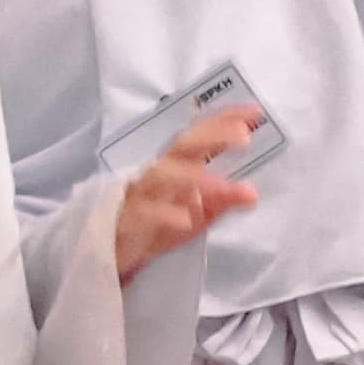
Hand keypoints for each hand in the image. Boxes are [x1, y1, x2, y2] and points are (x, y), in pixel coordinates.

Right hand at [113, 110, 262, 279]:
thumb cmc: (154, 226)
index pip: (200, 136)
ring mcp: (139, 195)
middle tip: (243, 137)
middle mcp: (156, 174)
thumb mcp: (194, 214)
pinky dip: (165, 215)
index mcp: (174, 166)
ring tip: (222, 186)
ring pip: (163, 176)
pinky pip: (145, 214)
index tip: (254, 111)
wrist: (108, 253)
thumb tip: (251, 193)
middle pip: (182, 146)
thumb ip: (219, 201)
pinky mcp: (125, 222)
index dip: (224, 121)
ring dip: (194, 178)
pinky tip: (186, 220)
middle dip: (212, 137)